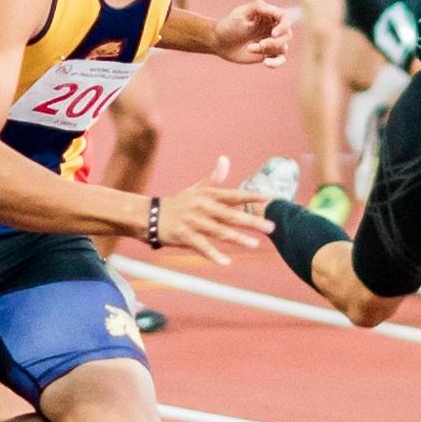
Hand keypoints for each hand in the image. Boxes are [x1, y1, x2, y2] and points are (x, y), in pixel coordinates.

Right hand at [149, 158, 266, 262]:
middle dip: (252, 221)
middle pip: (231, 215)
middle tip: (271, 227)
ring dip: (237, 238)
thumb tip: (225, 159)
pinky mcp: (184, 235)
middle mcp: (203, 207)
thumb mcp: (196, 189)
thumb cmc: (178, 203)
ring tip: (255, 245)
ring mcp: (193, 222)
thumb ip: (214, 178)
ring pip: (219, 231)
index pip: (234, 195)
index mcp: (208, 195)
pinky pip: (201, 246)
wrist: (150, 215)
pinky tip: (226, 262)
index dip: (251, 196)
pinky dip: (213, 255)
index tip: (269, 197)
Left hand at [208, 0, 291, 65]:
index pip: (285, 18)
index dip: (284, 26)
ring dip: (269, 49)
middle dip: (275, 42)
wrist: (219, 42)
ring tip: (251, 48)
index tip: (274, 34)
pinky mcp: (267, 54)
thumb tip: (275, 8)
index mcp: (268, 15)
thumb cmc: (229, 25)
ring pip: (283, 48)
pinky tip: (266, 63)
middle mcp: (272, 28)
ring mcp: (271, 42)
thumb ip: (257, 6)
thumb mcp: (240, 12)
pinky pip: (279, 60)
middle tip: (261, 44)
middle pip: (287, 35)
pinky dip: (276, 63)